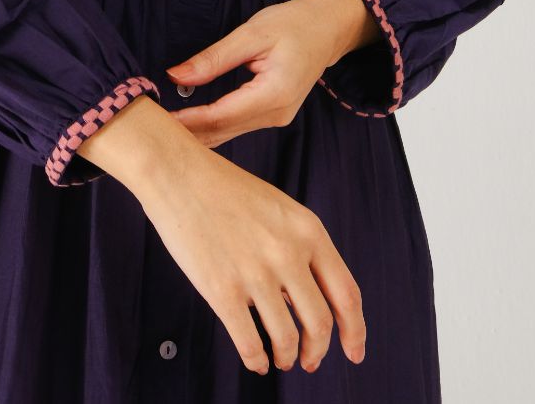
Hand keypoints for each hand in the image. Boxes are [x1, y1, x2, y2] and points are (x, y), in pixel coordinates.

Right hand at [132, 139, 366, 374]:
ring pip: (287, 339)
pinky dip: (257, 361)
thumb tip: (309, 300)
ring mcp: (255, 273)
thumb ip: (301, 249)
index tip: (354, 351)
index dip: (355, 331)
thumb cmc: (226, 189)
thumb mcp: (280, 209)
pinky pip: (250, 344)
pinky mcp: (222, 290)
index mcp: (308, 230)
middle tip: (310, 360)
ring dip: (287, 357)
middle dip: (318, 351)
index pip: (347, 294)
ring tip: (281, 359)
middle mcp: (288, 253)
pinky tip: (256, 360)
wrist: (179, 173)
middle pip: (320, 323)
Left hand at [164, 0, 371, 148]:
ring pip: (227, 134)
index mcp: (273, 93)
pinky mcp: (272, 115)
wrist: (329, 29)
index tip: (154, 123)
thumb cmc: (293, 23)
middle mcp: (276, 114)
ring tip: (160, 133)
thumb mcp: (251, 33)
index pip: (219, 115)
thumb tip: (175, 74)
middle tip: (148, 134)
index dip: (185, 121)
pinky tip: (187, 128)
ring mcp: (276, 118)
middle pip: (221, 132)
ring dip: (195, 135)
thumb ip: (214, 58)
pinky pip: (235, 127)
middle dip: (185, 135)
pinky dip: (211, 128)